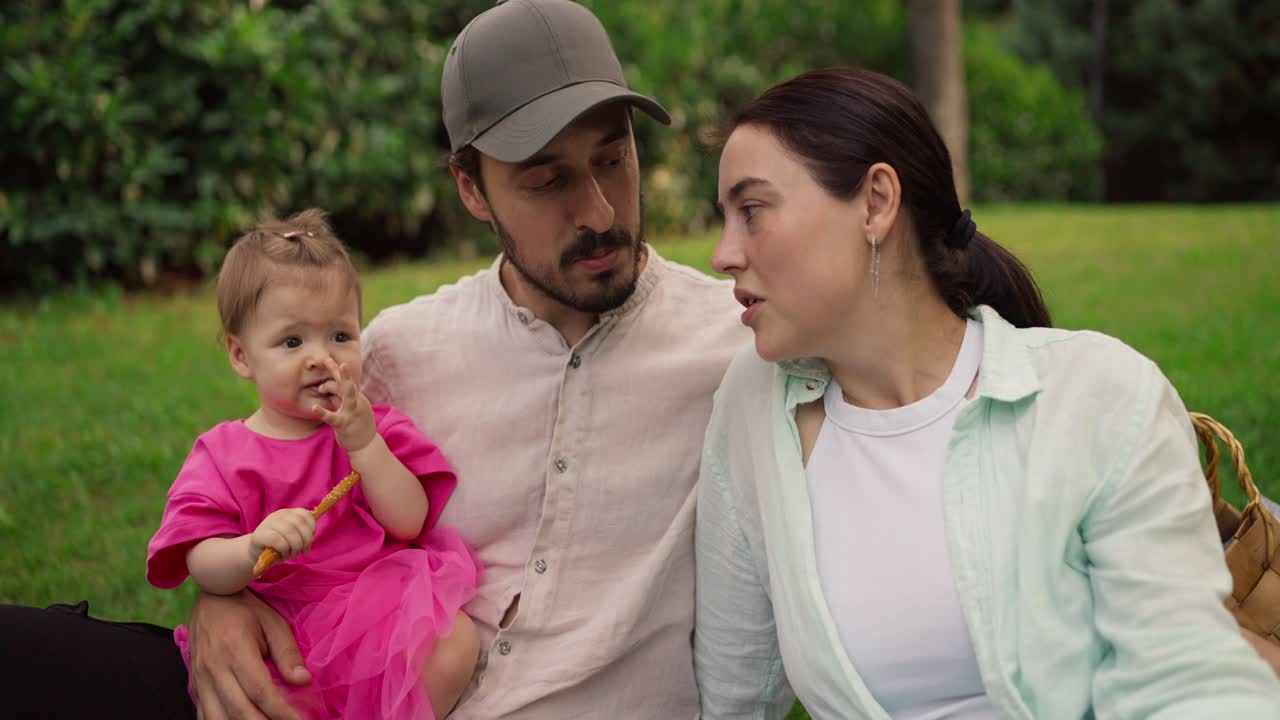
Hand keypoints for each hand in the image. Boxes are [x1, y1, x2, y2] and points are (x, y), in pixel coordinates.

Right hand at [188, 591, 308, 719]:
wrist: (210, 596)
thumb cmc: (246, 608)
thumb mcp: (273, 622)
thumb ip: (287, 652)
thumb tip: (303, 680)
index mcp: (236, 650)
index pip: (260, 691)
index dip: (281, 712)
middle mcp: (214, 669)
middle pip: (240, 711)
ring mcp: (201, 679)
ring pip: (219, 718)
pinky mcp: (195, 685)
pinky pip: (204, 715)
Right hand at [250, 509, 315, 563]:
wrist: (256, 553)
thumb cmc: (278, 546)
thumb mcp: (293, 538)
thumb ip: (301, 533)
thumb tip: (311, 534)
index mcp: (288, 513)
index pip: (305, 514)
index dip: (312, 528)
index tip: (309, 540)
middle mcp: (278, 515)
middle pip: (299, 523)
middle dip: (306, 540)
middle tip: (303, 551)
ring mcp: (267, 524)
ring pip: (289, 531)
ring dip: (295, 546)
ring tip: (293, 554)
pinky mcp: (259, 536)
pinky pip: (277, 540)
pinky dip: (284, 549)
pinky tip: (283, 554)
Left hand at [313, 358, 375, 452]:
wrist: (366, 446)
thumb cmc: (357, 426)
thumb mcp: (349, 409)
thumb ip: (338, 399)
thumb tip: (326, 389)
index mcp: (357, 398)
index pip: (345, 382)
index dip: (336, 372)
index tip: (326, 361)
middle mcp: (357, 402)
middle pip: (348, 384)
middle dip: (340, 372)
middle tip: (327, 359)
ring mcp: (352, 413)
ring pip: (347, 396)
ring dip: (337, 387)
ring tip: (326, 381)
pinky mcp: (345, 424)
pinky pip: (333, 417)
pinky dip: (323, 412)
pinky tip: (314, 407)